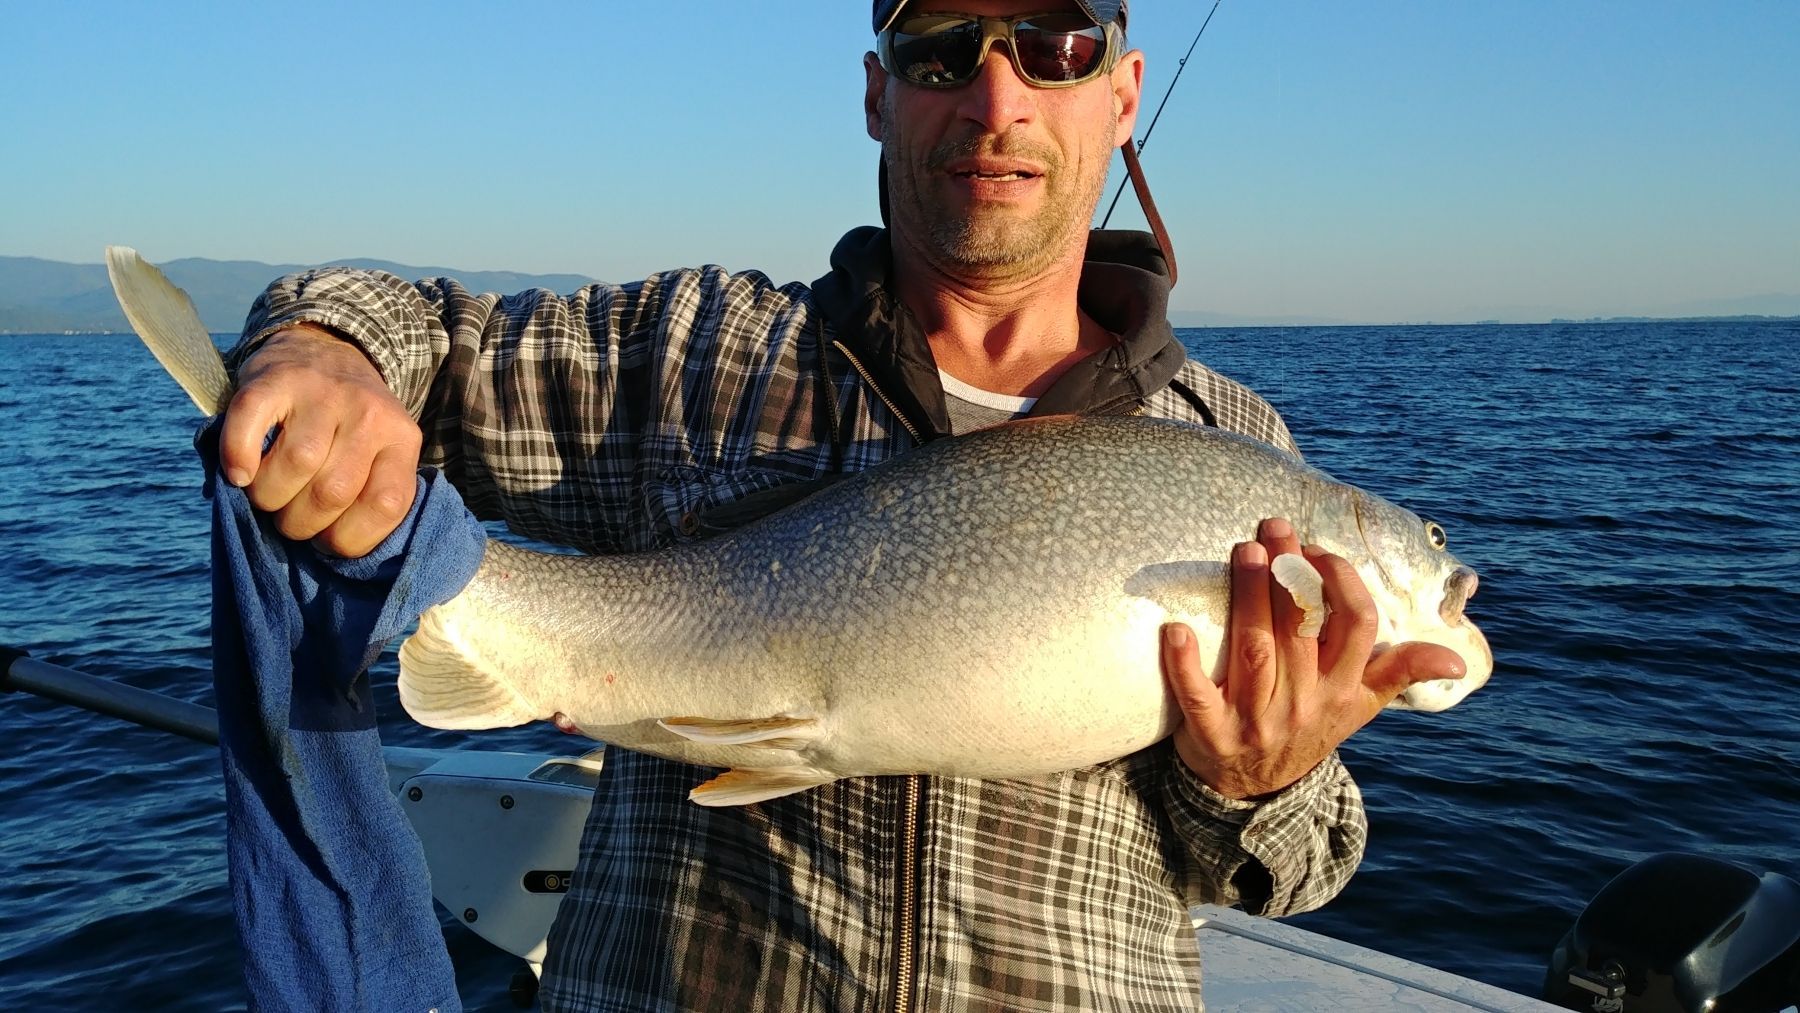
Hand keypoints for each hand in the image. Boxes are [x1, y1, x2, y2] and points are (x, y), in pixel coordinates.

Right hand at [222, 325, 422, 556]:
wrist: (323, 348)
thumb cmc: (346, 425)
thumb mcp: (377, 453)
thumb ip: (367, 494)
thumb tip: (334, 559)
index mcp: (401, 440)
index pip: (386, 505)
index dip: (349, 538)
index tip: (327, 540)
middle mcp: (369, 413)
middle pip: (332, 491)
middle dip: (300, 524)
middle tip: (289, 519)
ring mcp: (323, 391)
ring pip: (295, 464)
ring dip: (268, 497)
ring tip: (264, 496)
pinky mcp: (277, 378)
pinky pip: (250, 425)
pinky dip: (238, 456)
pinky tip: (239, 472)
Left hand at [1161, 517, 1463, 799]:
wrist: (1253, 791)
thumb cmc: (1308, 727)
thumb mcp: (1358, 706)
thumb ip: (1399, 671)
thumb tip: (1458, 658)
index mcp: (1341, 689)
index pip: (1356, 626)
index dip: (1340, 582)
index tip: (1317, 548)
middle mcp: (1303, 703)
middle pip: (1299, 629)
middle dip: (1287, 572)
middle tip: (1273, 527)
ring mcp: (1256, 720)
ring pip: (1254, 650)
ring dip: (1247, 598)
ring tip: (1243, 550)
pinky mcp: (1211, 733)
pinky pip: (1196, 694)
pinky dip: (1184, 662)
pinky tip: (1175, 628)